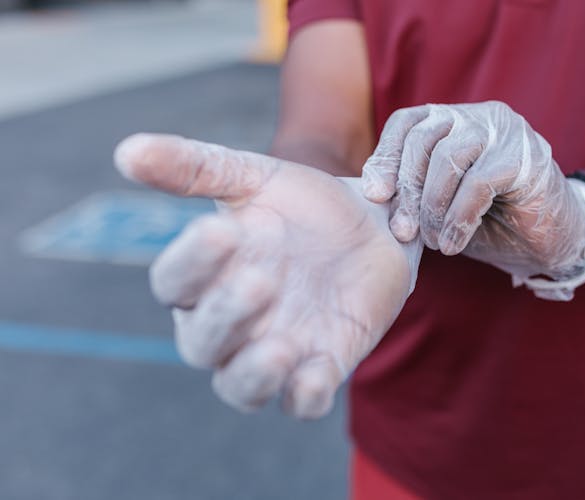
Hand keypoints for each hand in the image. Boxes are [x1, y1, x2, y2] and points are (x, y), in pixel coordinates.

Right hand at [114, 134, 421, 417]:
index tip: (223, 231)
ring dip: (254, 374)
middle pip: (203, 341)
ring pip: (240, 387)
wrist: (375, 225)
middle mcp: (230, 324)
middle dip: (226, 316)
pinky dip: (304, 397)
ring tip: (281, 348)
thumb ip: (193, 167)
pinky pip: (302, 402)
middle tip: (260, 280)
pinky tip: (316, 377)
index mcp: (205, 278)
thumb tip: (125, 151)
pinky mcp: (319, 368)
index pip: (175, 283)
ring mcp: (274, 351)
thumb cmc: (304, 205)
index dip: (192, 263)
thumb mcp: (254, 178)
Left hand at [361, 101, 584, 300]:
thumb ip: (413, 190)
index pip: (408, 122)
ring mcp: (507, 132)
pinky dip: (459, 218)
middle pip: (424, 137)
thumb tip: (371, 192)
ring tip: (433, 240)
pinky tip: (453, 243)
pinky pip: (478, 183)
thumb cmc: (491, 222)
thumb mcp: (442, 203)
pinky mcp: (527, 158)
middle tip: (402, 231)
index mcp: (456, 120)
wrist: (551, 241)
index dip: (386, 156)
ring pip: (449, 156)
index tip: (375, 195)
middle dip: (408, 189)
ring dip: (433, 206)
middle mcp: (481, 116)